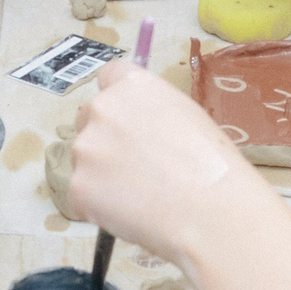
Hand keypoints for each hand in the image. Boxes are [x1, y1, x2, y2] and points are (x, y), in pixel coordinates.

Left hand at [68, 63, 269, 265]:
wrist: (211, 210)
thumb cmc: (212, 164)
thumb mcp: (188, 116)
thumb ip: (152, 111)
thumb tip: (139, 126)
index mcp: (133, 86)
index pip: (108, 75)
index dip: (118, 101)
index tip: (127, 120)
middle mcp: (102, 108)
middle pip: (89, 118)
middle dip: (104, 139)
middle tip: (135, 166)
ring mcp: (86, 147)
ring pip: (85, 159)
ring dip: (101, 175)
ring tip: (140, 196)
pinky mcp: (78, 186)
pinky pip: (83, 195)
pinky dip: (99, 207)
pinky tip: (132, 214)